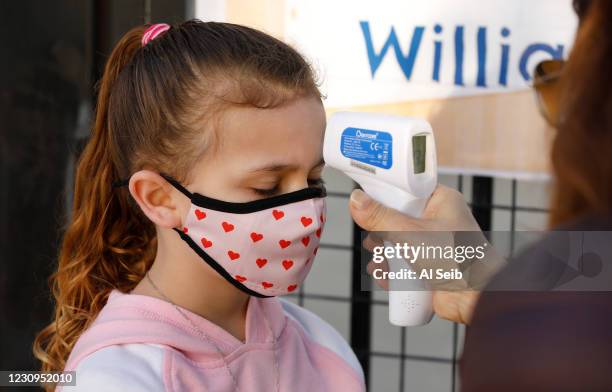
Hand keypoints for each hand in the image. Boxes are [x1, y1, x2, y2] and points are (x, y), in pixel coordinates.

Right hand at [349, 184, 487, 324]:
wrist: (476, 299)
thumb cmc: (457, 259)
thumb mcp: (410, 233)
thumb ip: (380, 217)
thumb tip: (356, 200)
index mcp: (440, 201)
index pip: (405, 190)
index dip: (385, 197)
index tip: (367, 204)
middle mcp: (437, 221)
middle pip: (395, 219)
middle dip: (380, 236)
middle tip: (376, 242)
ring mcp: (433, 245)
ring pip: (396, 244)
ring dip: (383, 257)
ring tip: (381, 265)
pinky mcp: (429, 267)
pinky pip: (402, 265)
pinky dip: (392, 272)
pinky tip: (387, 278)